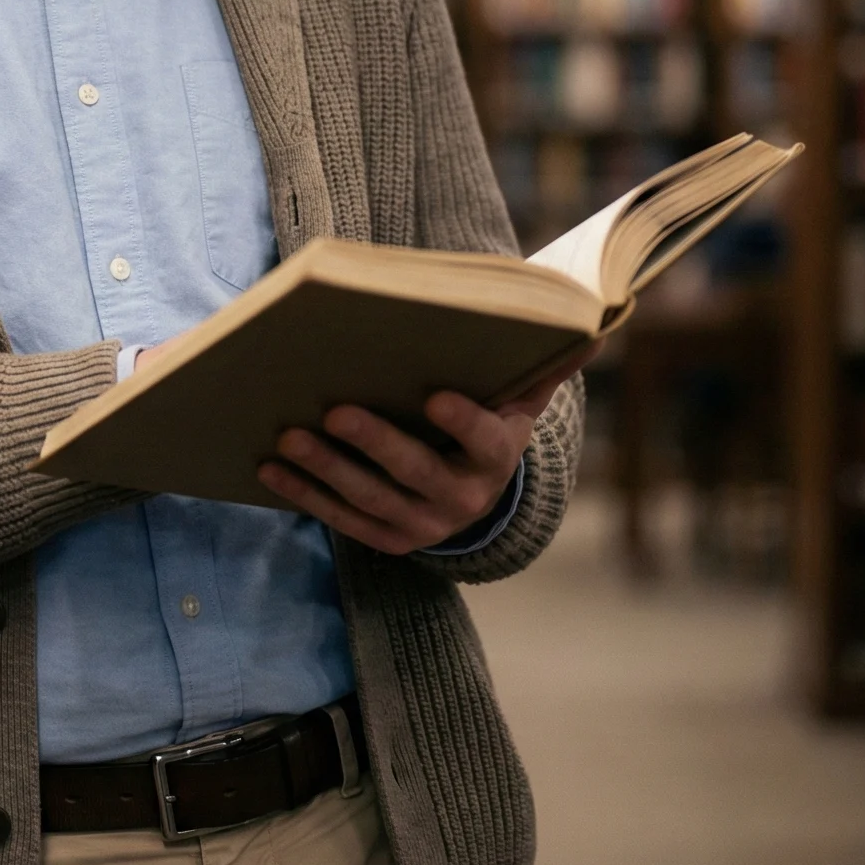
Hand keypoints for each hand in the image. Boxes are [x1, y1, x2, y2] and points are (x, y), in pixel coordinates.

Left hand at [251, 343, 599, 556]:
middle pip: (413, 471)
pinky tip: (271, 468)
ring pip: (369, 498)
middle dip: (373, 442)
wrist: (476, 501)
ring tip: (288, 435)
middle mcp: (462, 500)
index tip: (435, 394)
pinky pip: (341, 519)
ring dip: (325, 469)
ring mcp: (421, 526)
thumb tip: (594, 324)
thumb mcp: (521, 401)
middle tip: (333, 409)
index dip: (463, 420)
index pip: (484, 440)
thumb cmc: (490, 429)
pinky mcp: (387, 540)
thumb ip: (545, 365)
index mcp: (496, 460)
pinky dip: (304, 495)